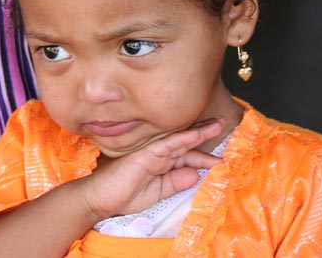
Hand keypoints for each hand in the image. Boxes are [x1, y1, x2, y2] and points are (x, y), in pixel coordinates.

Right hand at [79, 118, 224, 220]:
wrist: (99, 198)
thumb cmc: (122, 195)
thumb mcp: (157, 193)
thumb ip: (175, 183)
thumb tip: (195, 174)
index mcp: (160, 163)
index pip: (185, 156)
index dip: (203, 155)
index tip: (221, 157)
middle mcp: (157, 154)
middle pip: (185, 144)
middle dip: (204, 135)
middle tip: (222, 124)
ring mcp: (150, 153)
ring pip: (179, 141)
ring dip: (198, 133)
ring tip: (217, 125)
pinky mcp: (144, 155)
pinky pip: (167, 145)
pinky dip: (182, 139)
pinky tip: (195, 135)